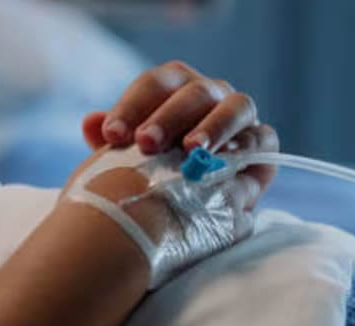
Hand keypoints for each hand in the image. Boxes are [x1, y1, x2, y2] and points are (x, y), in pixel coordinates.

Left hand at [81, 60, 279, 200]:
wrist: (182, 212)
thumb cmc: (151, 178)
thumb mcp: (127, 161)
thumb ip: (113, 143)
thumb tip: (91, 122)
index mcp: (173, 92)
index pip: (155, 85)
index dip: (132, 106)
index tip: (110, 136)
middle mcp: (207, 97)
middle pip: (193, 91)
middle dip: (168, 117)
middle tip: (146, 143)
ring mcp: (238, 118)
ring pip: (235, 105)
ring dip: (213, 126)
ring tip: (191, 151)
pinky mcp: (260, 145)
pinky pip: (263, 138)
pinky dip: (247, 146)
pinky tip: (227, 163)